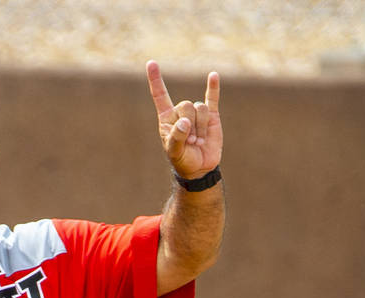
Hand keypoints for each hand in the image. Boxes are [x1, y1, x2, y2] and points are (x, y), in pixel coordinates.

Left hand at [146, 60, 221, 179]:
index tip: (151, 63)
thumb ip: (176, 137)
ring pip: (200, 108)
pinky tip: (213, 75)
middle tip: (189, 141)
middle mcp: (181, 112)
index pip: (160, 95)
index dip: (156, 79)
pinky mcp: (212, 116)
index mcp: (166, 118)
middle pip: (185, 105)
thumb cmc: (182, 159)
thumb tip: (185, 122)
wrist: (200, 167)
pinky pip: (213, 98)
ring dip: (200, 127)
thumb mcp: (174, 152)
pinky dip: (213, 87)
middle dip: (189, 124)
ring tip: (198, 140)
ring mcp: (196, 113)